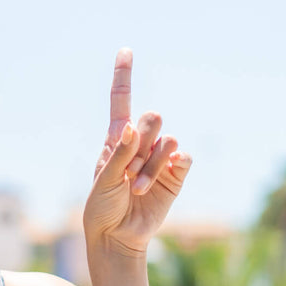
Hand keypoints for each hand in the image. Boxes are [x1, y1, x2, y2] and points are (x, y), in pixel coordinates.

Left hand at [83, 49, 191, 256]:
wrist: (117, 235)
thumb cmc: (102, 206)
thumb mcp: (104, 180)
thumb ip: (120, 153)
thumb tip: (132, 126)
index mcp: (117, 139)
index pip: (122, 101)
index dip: (124, 76)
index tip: (125, 50)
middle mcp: (139, 144)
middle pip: (151, 119)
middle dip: (141, 144)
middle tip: (128, 171)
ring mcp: (159, 158)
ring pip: (166, 141)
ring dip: (151, 166)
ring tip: (135, 187)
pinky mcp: (175, 174)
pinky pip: (183, 157)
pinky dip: (170, 168)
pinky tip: (158, 182)